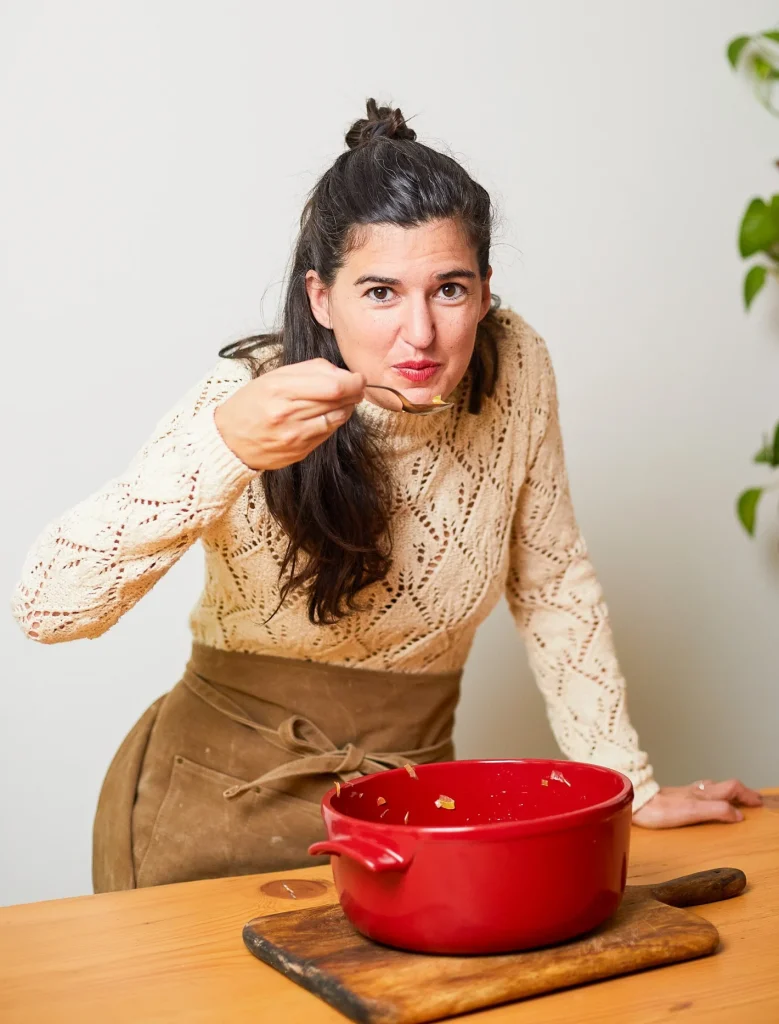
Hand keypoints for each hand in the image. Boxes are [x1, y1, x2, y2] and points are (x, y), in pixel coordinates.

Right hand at [214, 359, 364, 470]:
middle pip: (338, 400)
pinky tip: (330, 415)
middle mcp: (287, 413)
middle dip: (354, 392)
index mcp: (280, 388)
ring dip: (347, 407)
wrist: (229, 440)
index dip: (353, 381)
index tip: (357, 377)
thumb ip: (308, 371)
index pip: (333, 385)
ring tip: (343, 400)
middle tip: (356, 387)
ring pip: (337, 417)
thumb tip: (341, 373)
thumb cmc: (250, 405)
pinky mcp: (300, 451)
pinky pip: (328, 433)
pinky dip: (334, 421)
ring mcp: (295, 435)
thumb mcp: (272, 378)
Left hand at [632, 779, 762, 828]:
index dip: (747, 795)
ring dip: (728, 792)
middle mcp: (696, 791)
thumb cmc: (659, 809)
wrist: (635, 802)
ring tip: (736, 798)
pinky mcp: (676, 797)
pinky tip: (706, 799)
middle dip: (742, 792)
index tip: (758, 802)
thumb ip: (716, 811)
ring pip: (713, 787)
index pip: (732, 788)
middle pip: (725, 786)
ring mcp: (686, 793)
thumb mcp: (692, 811)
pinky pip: (700, 792)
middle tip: (753, 800)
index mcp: (703, 794)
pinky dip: (712, 795)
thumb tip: (738, 814)